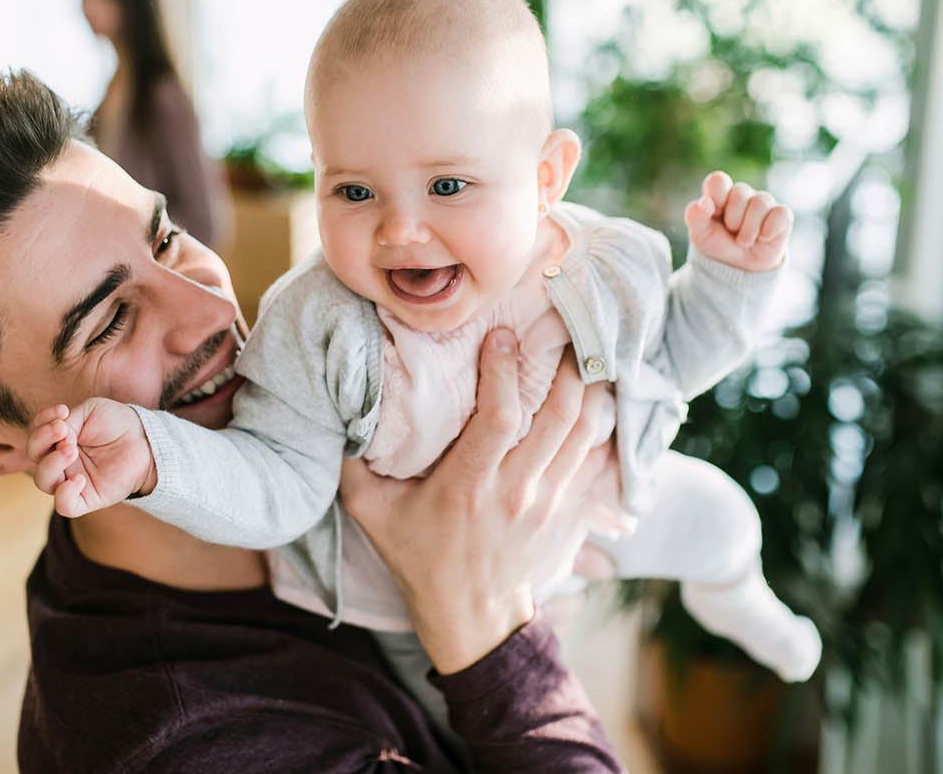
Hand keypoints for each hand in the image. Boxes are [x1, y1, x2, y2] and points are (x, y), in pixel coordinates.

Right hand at [26, 398, 156, 516]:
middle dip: (43, 439)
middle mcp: (61, 462)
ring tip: (72, 449)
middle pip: (34, 457)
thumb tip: (57, 439)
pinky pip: (65, 507)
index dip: (41, 422)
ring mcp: (72, 480)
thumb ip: (68, 422)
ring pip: (43, 481)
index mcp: (57, 441)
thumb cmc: (116, 423)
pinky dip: (65, 494)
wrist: (144, 439)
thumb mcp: (90, 412)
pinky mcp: (88, 498)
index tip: (63, 410)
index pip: (35, 435)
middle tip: (63, 429)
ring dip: (52, 463)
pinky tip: (80, 479)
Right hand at [341, 329, 608, 673]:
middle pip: (558, 415)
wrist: (471, 615)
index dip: (504, 370)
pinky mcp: (569, 509)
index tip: (502, 334)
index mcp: (467, 487)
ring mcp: (549, 501)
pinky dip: (602, 421)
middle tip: (556, 326)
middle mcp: (516, 492)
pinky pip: (598, 455)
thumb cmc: (417, 555)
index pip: (499, 418)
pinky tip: (597, 391)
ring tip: (581, 348)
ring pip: (586, 431)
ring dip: (589, 387)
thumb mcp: (371, 514)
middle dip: (562, 364)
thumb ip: (353, 463)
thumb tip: (340, 406)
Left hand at [684, 170, 793, 272]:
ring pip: (760, 203)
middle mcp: (742, 194)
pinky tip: (763, 238)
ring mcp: (763, 202)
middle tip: (731, 233)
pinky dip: (769, 230)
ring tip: (744, 241)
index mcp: (720, 194)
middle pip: (740, 192)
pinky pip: (781, 213)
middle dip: (733, 220)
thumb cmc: (718, 244)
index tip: (714, 211)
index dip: (716, 195)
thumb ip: (695, 216)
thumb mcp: (700, 234)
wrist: (738, 267)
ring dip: (749, 229)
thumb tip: (704, 202)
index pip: (718, 180)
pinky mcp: (782, 215)